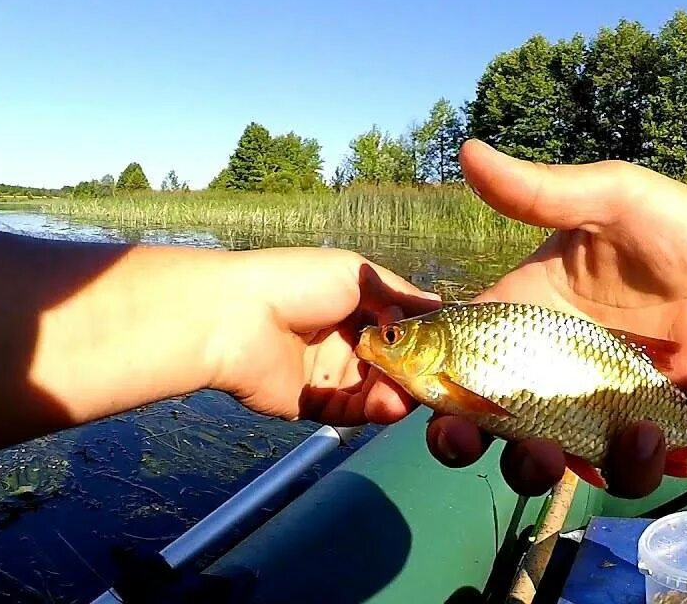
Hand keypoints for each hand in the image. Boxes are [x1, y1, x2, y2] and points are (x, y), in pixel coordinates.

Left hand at [212, 247, 440, 425]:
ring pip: (378, 392)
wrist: (237, 317)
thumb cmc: (296, 282)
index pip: (401, 328)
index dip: (425, 339)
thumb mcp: (358, 274)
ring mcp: (329, 374)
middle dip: (414, 372)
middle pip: (394, 365)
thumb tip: (441, 305)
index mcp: (354, 306)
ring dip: (396, 394)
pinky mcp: (314, 404)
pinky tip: (386, 404)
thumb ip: (400, 294)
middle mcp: (344, 341)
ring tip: (405, 394)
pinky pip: (353, 412)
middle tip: (432, 377)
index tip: (449, 348)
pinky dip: (373, 410)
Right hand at [427, 140, 686, 497]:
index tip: (428, 410)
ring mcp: (591, 405)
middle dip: (474, 446)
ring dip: (554, 468)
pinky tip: (660, 436)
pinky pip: (619, 469)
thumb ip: (540, 191)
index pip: (453, 358)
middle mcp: (545, 368)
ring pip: (548, 461)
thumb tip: (467, 150)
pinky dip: (632, 466)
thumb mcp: (608, 198)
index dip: (427, 391)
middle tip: (496, 443)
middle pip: (484, 425)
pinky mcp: (640, 429)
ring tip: (607, 441)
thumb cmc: (676, 223)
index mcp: (521, 314)